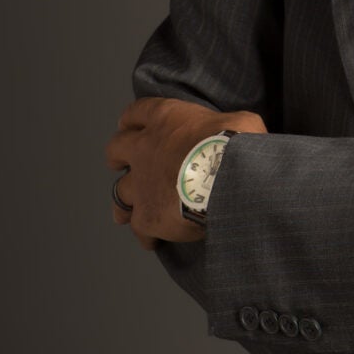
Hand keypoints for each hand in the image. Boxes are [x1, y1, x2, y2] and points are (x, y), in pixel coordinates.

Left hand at [106, 97, 266, 249]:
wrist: (226, 176)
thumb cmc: (233, 142)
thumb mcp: (238, 120)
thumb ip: (224, 125)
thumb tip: (236, 133)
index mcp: (165, 119)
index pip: (137, 113)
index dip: (131, 120)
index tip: (129, 126)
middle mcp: (144, 149)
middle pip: (116, 149)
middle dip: (117, 156)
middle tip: (119, 163)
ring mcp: (141, 184)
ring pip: (119, 193)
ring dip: (124, 201)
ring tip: (127, 212)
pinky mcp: (146, 215)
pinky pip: (138, 228)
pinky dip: (145, 234)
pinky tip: (152, 240)